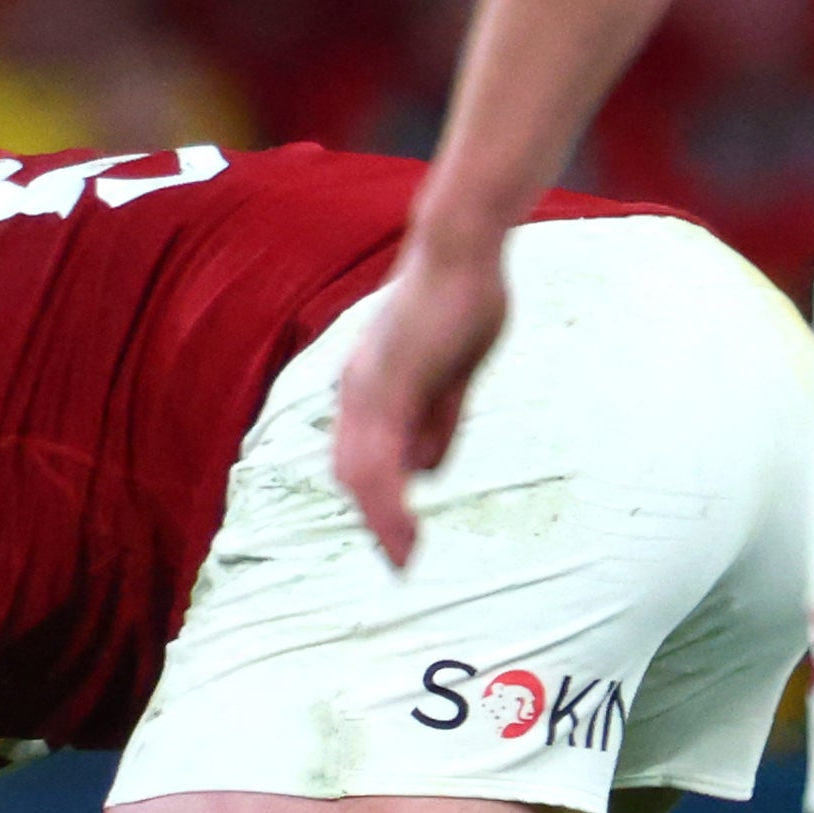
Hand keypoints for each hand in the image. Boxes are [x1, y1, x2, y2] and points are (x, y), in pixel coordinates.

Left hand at [324, 233, 512, 569]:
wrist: (461, 250)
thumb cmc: (462, 303)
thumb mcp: (453, 375)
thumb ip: (437, 421)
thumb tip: (424, 473)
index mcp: (369, 388)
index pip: (360, 456)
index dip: (375, 500)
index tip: (397, 538)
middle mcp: (357, 390)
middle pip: (351, 471)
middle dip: (374, 520)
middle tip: (402, 561)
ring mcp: (368, 388)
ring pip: (360, 473)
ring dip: (381, 521)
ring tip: (404, 559)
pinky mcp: (388, 386)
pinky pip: (380, 454)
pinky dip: (388, 499)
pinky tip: (404, 526)